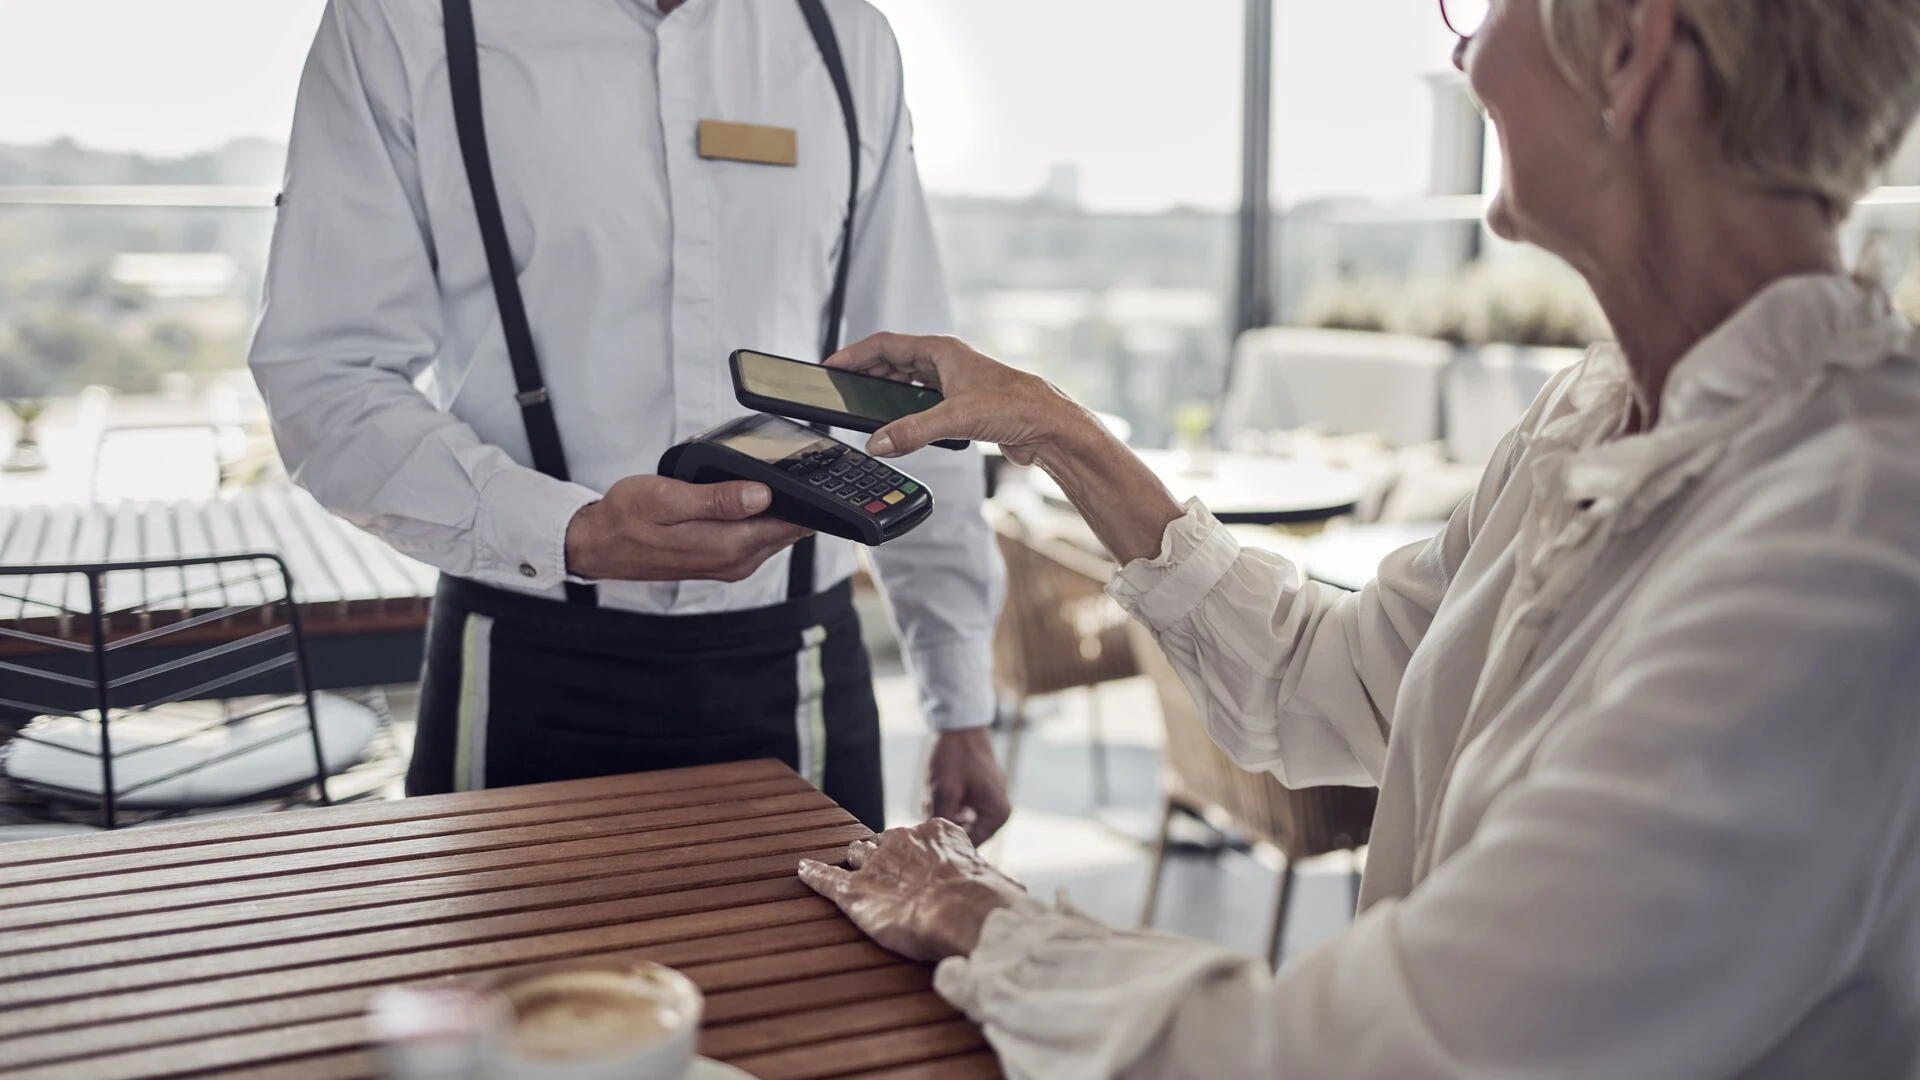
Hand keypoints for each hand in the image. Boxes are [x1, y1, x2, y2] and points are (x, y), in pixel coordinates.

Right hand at [565, 475, 812, 581]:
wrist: (600, 545)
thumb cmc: (626, 518)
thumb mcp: (667, 499)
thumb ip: (717, 499)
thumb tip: (761, 495)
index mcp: (727, 546)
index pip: (789, 525)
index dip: (800, 499)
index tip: (800, 475)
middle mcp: (736, 562)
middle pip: (787, 530)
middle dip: (790, 502)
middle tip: (777, 470)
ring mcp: (731, 565)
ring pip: (774, 534)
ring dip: (773, 510)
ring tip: (755, 482)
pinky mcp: (723, 561)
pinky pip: (756, 538)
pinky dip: (757, 519)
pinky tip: (743, 500)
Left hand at [798, 820, 1027, 961]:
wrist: (965, 913)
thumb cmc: (992, 901)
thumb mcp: (1003, 885)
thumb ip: (998, 886)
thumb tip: (1018, 903)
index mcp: (941, 832)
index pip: (926, 836)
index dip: (925, 853)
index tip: (928, 867)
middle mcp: (905, 839)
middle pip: (888, 842)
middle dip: (887, 855)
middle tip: (891, 875)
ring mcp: (876, 862)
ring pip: (858, 853)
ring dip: (856, 861)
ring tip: (852, 868)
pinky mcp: (854, 891)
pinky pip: (826, 878)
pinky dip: (813, 873)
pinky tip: (803, 870)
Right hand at [825, 333, 1100, 464]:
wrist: (1049, 426)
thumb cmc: (1016, 406)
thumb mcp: (955, 418)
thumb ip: (911, 431)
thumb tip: (877, 443)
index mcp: (942, 351)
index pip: (885, 345)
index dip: (854, 354)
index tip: (831, 365)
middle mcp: (947, 363)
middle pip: (894, 362)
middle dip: (866, 374)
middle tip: (841, 388)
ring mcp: (955, 383)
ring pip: (908, 382)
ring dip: (886, 393)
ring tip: (863, 405)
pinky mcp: (963, 405)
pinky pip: (923, 402)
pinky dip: (905, 411)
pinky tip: (899, 425)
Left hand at [925, 729, 1010, 845]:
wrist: (962, 724)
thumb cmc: (956, 755)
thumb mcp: (945, 791)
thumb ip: (942, 822)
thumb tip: (934, 845)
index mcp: (997, 814)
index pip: (970, 844)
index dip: (947, 841)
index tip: (927, 833)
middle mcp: (999, 811)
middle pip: (965, 833)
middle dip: (944, 823)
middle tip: (929, 805)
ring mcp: (991, 801)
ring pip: (960, 821)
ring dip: (943, 812)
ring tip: (933, 794)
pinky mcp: (981, 793)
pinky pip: (962, 809)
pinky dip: (947, 804)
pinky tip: (937, 792)